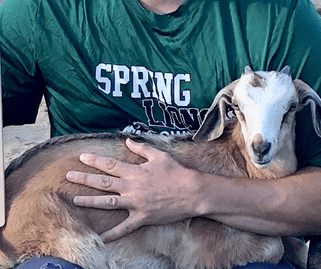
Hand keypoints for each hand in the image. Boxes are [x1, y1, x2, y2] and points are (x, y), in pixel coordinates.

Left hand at [66, 138, 197, 241]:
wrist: (191, 192)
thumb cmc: (176, 172)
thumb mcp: (159, 155)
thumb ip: (142, 148)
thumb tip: (127, 141)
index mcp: (136, 171)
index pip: (111, 164)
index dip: (95, 160)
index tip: (82, 157)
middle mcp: (132, 187)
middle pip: (104, 182)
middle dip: (85, 179)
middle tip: (69, 176)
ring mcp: (136, 204)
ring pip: (109, 203)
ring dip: (91, 201)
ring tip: (76, 200)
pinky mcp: (142, 218)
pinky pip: (124, 228)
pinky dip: (112, 234)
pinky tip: (100, 238)